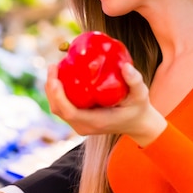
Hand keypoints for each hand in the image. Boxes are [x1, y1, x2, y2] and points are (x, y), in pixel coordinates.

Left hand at [45, 62, 166, 146]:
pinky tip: (60, 76)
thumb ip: (135, 81)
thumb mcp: (141, 94)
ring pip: (57, 108)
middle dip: (51, 88)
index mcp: (96, 121)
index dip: (58, 96)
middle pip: (58, 109)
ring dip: (52, 89)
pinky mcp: (78, 119)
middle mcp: (84, 126)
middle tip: (53, 66)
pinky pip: (62, 106)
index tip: (56, 78)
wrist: (137, 123)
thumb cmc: (138, 108)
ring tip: (55, 68)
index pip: (69, 112)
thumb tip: (126, 66)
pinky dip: (57, 92)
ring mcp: (79, 124)